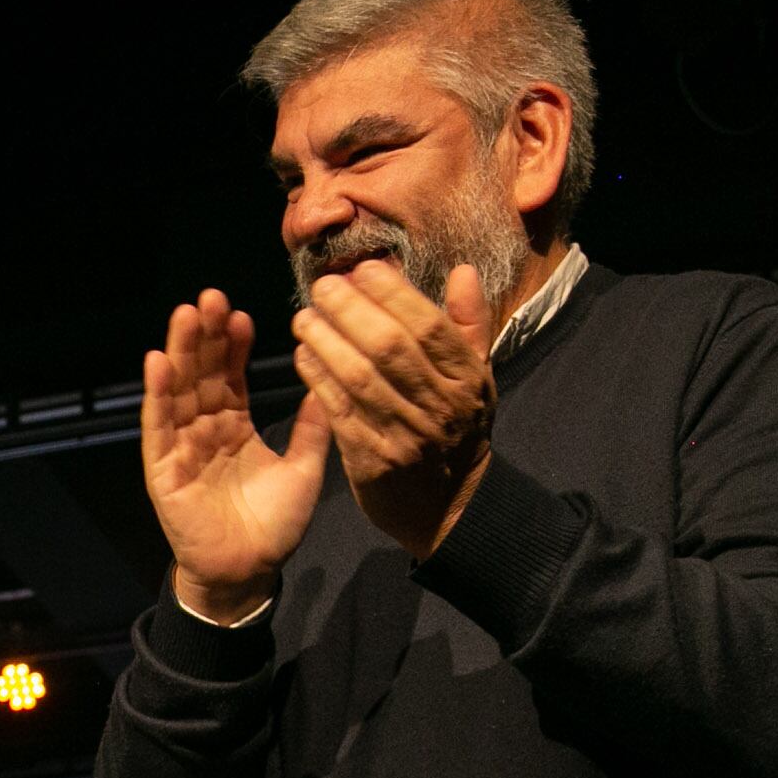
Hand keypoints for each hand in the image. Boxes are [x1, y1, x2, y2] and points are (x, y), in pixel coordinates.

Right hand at [141, 288, 331, 622]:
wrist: (249, 573)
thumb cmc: (274, 526)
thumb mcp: (304, 470)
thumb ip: (313, 428)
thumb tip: (328, 382)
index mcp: (234, 428)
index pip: (230, 376)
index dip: (232, 345)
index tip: (240, 313)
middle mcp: (204, 432)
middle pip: (201, 374)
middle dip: (204, 335)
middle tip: (210, 296)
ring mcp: (181, 449)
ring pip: (179, 391)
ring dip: (180, 352)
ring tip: (186, 314)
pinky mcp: (164, 471)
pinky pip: (159, 428)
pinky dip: (157, 395)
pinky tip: (158, 362)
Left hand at [288, 261, 498, 556]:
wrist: (449, 507)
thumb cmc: (456, 429)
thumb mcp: (475, 377)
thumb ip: (467, 324)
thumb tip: (462, 270)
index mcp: (467, 379)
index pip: (428, 326)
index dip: (393, 293)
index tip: (362, 269)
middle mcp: (440, 406)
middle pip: (391, 347)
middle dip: (351, 310)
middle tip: (322, 287)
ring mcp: (406, 436)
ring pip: (360, 378)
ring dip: (326, 342)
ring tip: (303, 317)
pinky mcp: (374, 462)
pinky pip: (339, 412)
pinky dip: (318, 380)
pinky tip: (302, 356)